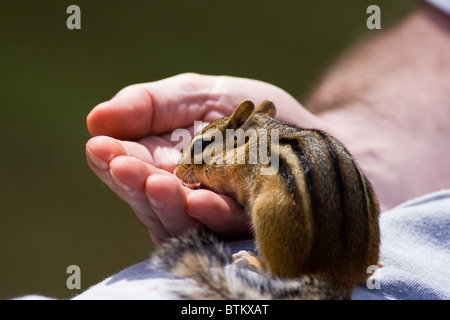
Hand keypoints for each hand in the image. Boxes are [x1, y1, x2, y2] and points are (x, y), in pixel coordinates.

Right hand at [86, 73, 321, 244]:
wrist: (311, 140)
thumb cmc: (253, 118)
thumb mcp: (202, 95)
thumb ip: (153, 104)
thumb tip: (97, 117)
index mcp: (164, 163)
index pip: (128, 165)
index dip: (113, 158)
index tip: (101, 146)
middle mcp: (181, 195)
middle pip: (148, 197)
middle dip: (134, 182)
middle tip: (121, 166)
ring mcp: (210, 218)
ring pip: (178, 220)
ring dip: (166, 203)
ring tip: (156, 182)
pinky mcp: (241, 233)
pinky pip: (220, 231)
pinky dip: (210, 217)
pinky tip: (199, 201)